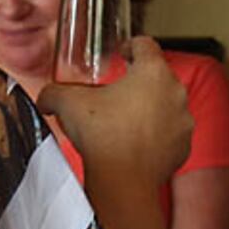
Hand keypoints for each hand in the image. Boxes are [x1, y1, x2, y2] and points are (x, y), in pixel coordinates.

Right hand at [43, 32, 192, 188]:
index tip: (123, 53)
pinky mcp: (183, 146)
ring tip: (124, 121)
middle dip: (138, 82)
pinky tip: (134, 142)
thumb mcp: (68, 103)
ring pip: (166, 105)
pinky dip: (156, 135)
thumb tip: (46, 98)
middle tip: (116, 93)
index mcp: (153, 72)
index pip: (146, 45)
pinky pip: (170, 133)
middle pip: (157, 76)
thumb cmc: (103, 138)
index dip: (131, 46)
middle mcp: (175, 92)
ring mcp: (183, 121)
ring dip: (148, 108)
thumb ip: (53, 93)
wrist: (122, 182)